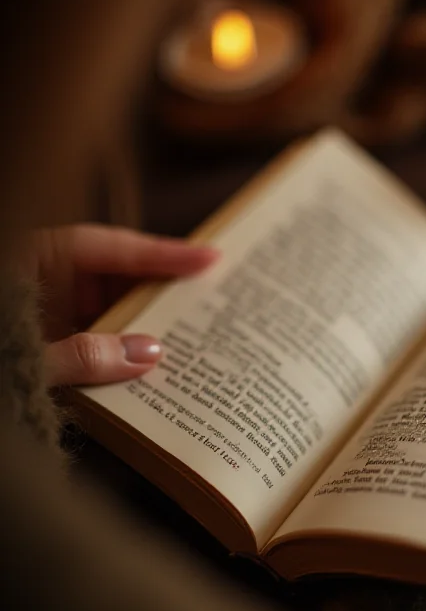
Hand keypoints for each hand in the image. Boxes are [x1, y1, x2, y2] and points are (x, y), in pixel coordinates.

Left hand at [30, 224, 217, 386]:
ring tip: (193, 332)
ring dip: (146, 323)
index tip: (210, 258)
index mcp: (35, 257)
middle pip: (119, 274)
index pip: (112, 247)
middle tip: (213, 293)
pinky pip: (96, 335)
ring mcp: (47, 308)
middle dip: (163, 287)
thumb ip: (81, 356)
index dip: (162, 253)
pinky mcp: (49, 338)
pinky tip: (150, 363)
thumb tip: (149, 353)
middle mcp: (47, 277)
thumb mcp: (26, 355)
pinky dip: (123, 347)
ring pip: (112, 306)